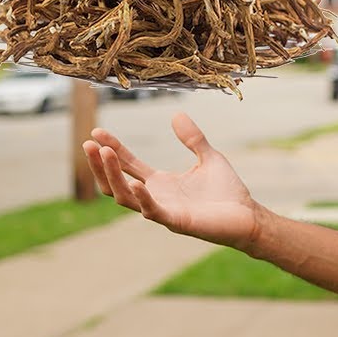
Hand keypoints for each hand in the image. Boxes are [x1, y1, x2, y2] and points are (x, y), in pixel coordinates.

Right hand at [83, 112, 259, 249]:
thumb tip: (176, 114)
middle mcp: (156, 196)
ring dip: (113, 176)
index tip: (96, 131)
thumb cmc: (227, 192)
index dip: (111, 148)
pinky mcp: (177, 221)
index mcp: (160, 182)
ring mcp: (163, 210)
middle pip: (116, 182)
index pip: (128, 164)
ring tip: (104, 154)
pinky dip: (142, 198)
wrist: (248, 216)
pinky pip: (152, 211)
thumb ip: (192, 139)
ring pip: (126, 196)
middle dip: (100, 163)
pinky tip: (133, 182)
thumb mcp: (209, 157)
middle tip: (89, 143)